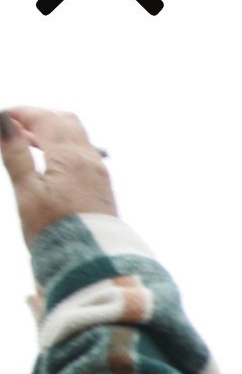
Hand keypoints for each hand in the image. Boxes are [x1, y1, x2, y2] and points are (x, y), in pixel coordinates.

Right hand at [1, 107, 115, 242]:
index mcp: (71, 158)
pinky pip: (82, 152)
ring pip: (75, 136)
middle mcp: (89, 160)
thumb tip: (5, 124)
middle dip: (38, 117)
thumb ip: (16, 156)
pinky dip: (61, 145)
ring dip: (50, 131)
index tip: (3, 117)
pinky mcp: (100, 184)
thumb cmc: (54, 230)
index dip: (22, 113)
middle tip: (13, 125)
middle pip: (65, 121)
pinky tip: (45, 158)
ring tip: (23, 139)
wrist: (90, 261)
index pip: (47, 119)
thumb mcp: (27, 192)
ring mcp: (98, 171)